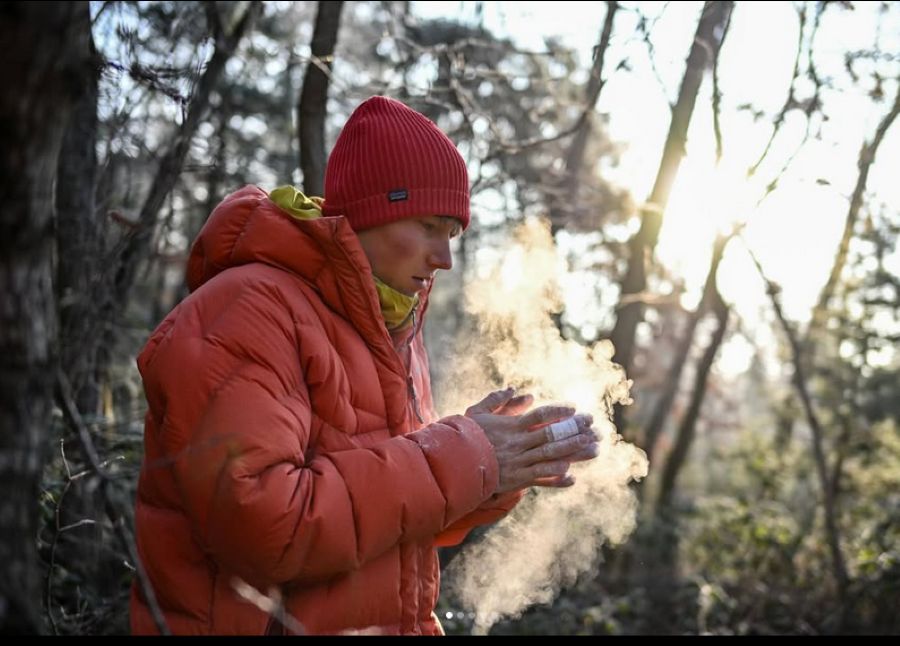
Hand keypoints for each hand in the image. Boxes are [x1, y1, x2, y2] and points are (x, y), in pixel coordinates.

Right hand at [465, 387, 598, 493]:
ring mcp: (519, 462)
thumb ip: (497, 400)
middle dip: (575, 430)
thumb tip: (515, 389)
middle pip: (552, 435)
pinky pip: (540, 478)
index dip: (559, 412)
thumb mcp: (477, 413)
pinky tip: (572, 476)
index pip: (541, 416)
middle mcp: (519, 443)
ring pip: (552, 456)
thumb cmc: (465, 436)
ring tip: (594, 448)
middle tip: (595, 427)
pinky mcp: (516, 479)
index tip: (575, 410)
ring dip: (574, 452)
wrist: (453, 463)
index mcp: (512, 426)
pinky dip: (556, 478)